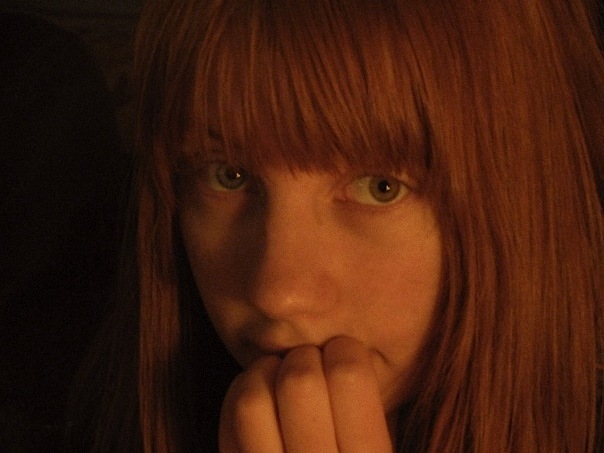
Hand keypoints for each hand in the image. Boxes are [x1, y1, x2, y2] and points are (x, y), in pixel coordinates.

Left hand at [219, 336, 392, 451]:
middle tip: (311, 367)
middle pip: (298, 379)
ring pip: (252, 397)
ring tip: (280, 379)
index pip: (349, 374)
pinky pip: (228, 419)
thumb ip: (372, 421)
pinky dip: (239, 393)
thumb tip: (345, 351)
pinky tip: (259, 398)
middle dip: (303, 358)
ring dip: (265, 372)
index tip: (344, 355)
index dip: (345, 350)